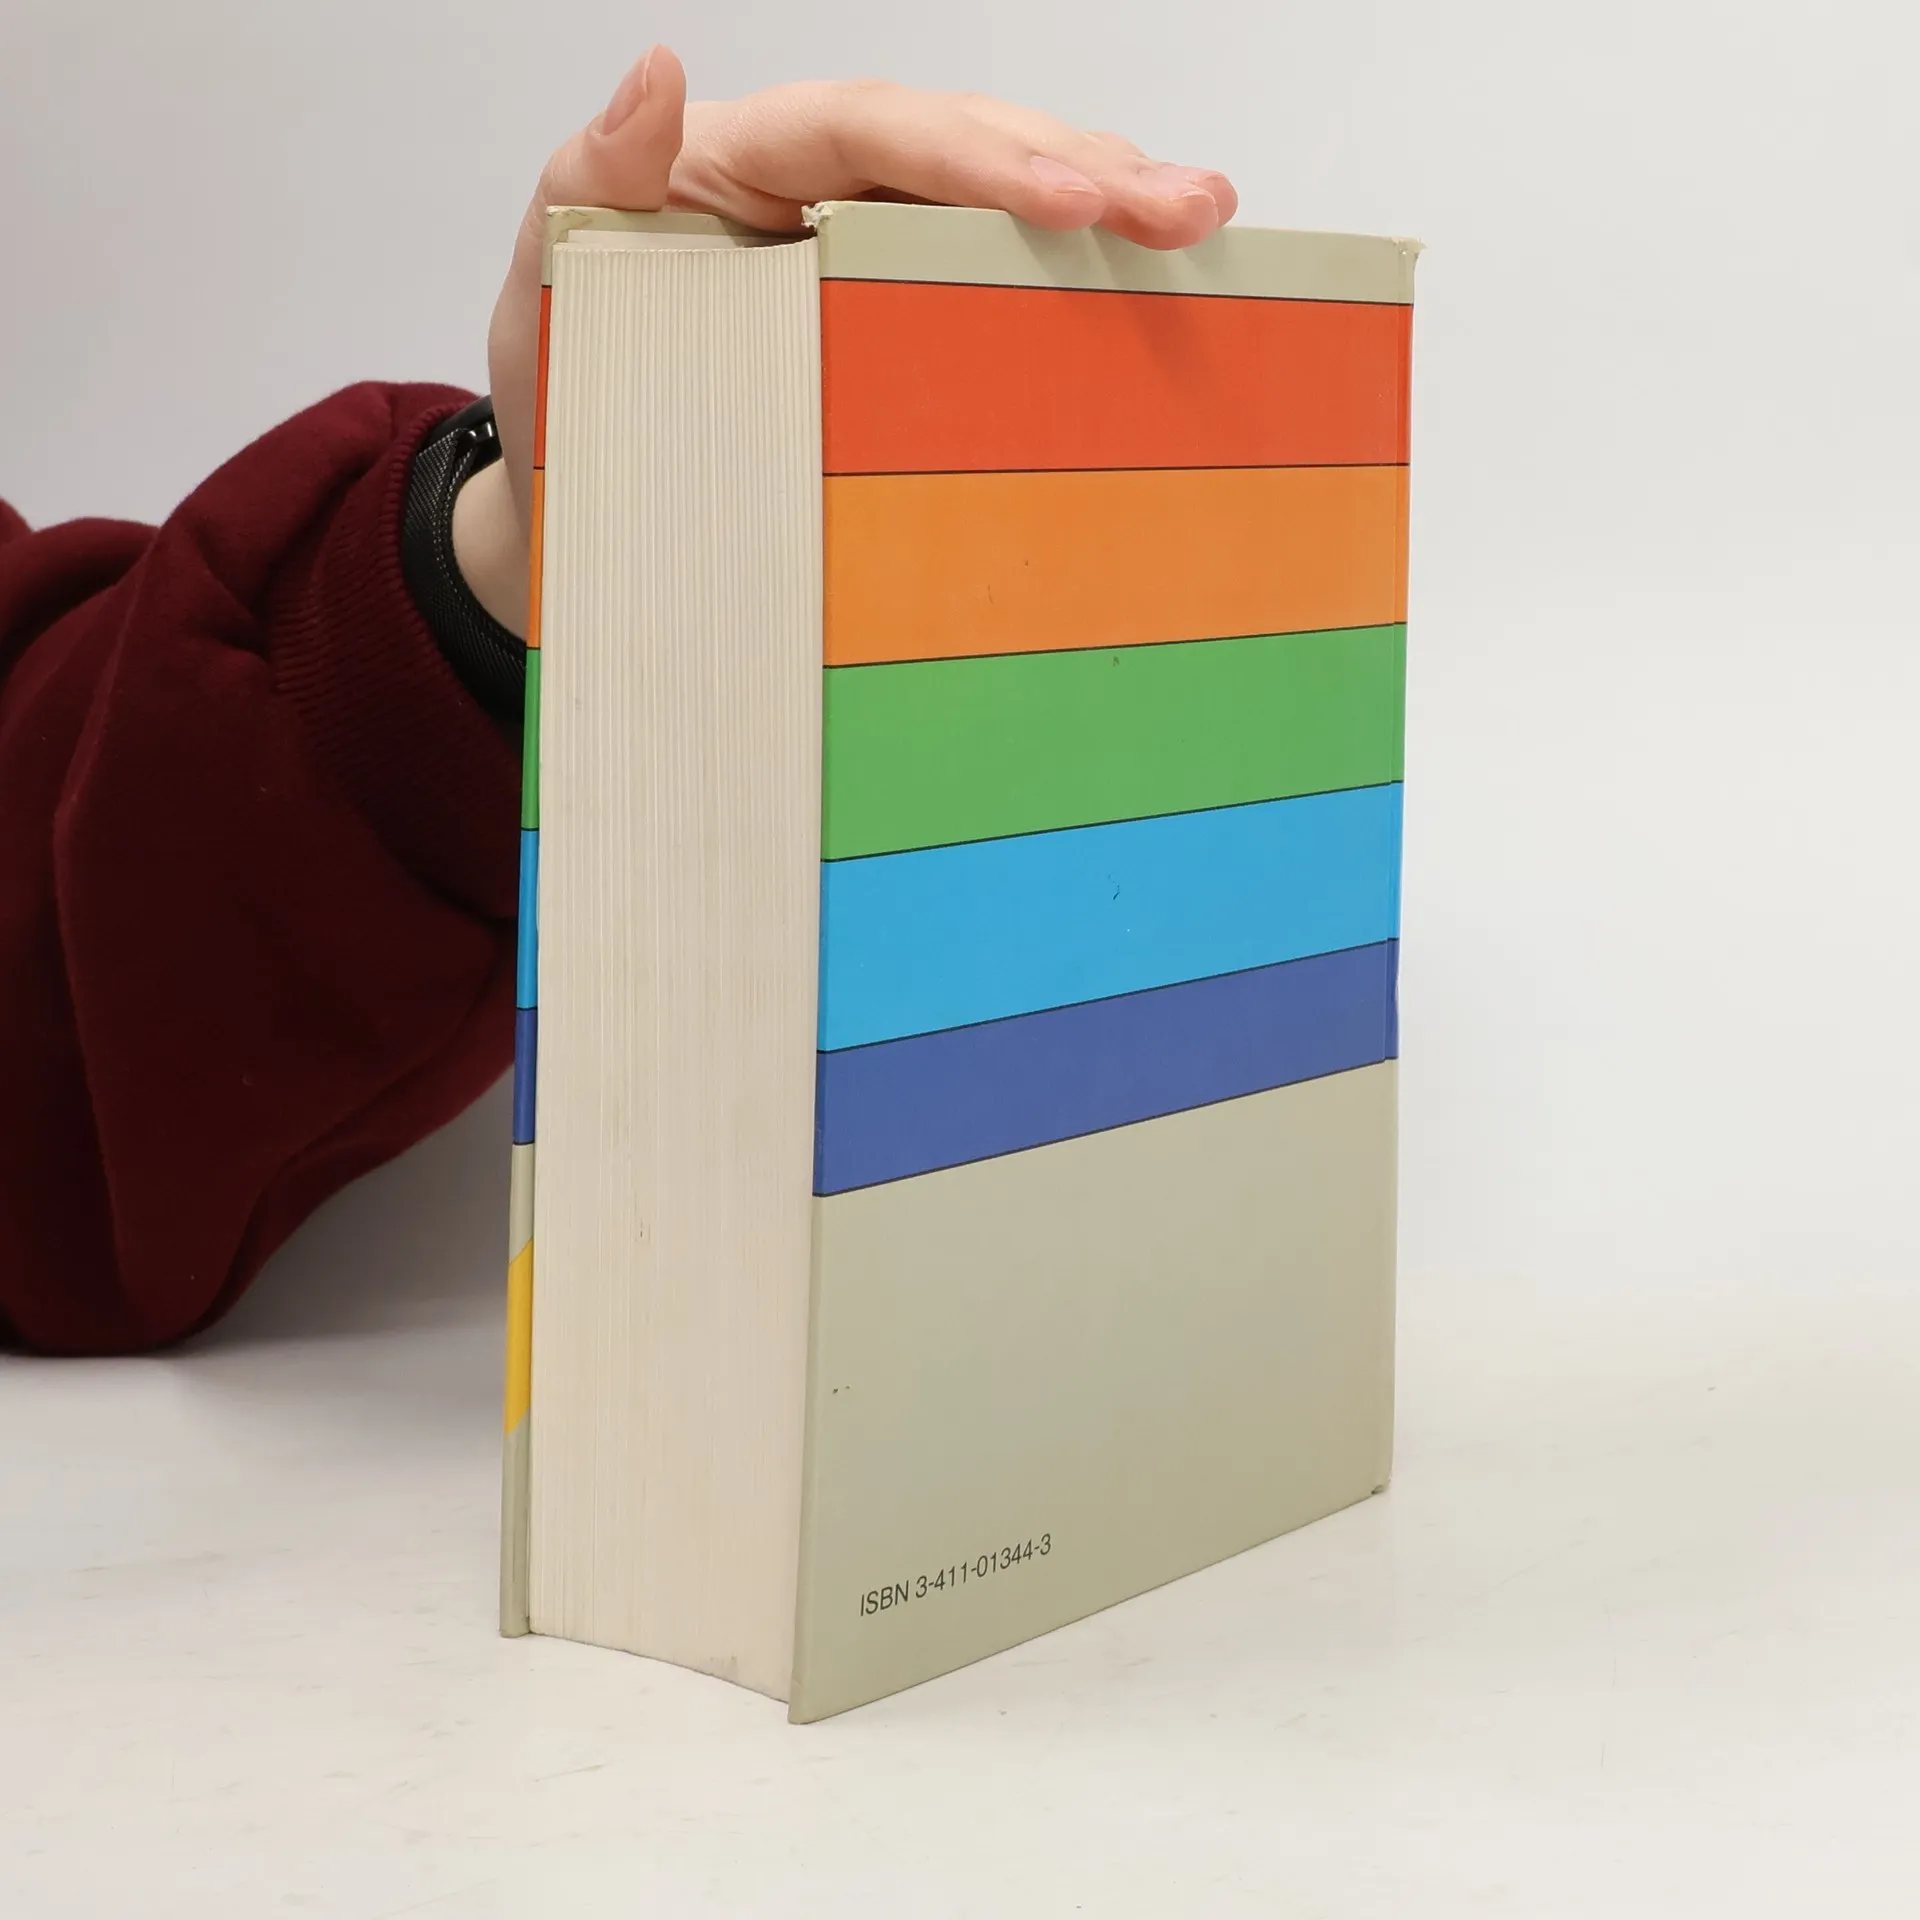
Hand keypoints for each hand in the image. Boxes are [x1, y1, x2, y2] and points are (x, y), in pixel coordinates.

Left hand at [453, 48, 1237, 633]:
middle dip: (1084, 171)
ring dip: (1106, 211)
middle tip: (1189, 208)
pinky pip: (990, 290)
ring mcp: (870, 256)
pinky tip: (1152, 298)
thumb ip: (588, 181)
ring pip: (1000, 209)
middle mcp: (825, 190)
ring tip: (1203, 226)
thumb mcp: (546, 276)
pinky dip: (1073, 292)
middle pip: (969, 149)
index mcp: (749, 159)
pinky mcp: (899, 326)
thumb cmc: (561, 372)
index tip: (1070, 203)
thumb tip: (652, 72)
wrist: (574, 483)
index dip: (979, 156)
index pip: (878, 131)